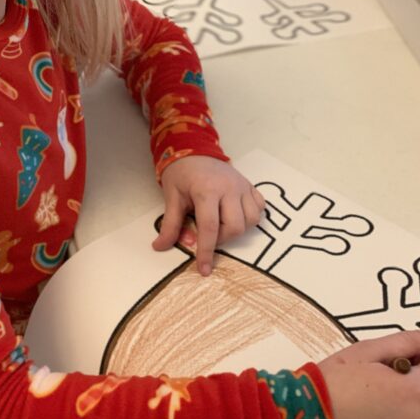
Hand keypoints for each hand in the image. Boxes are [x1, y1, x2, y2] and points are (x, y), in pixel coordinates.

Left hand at [154, 156, 264, 275]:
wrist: (195, 149)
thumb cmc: (181, 174)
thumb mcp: (172, 197)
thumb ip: (170, 224)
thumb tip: (160, 246)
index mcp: (206, 190)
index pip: (209, 228)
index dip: (206, 251)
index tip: (204, 269)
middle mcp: (229, 188)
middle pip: (234, 227)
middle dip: (222, 239)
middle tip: (208, 235)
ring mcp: (242, 186)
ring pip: (250, 220)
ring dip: (236, 230)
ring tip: (221, 224)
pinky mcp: (250, 186)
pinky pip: (259, 208)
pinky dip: (250, 217)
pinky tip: (235, 214)